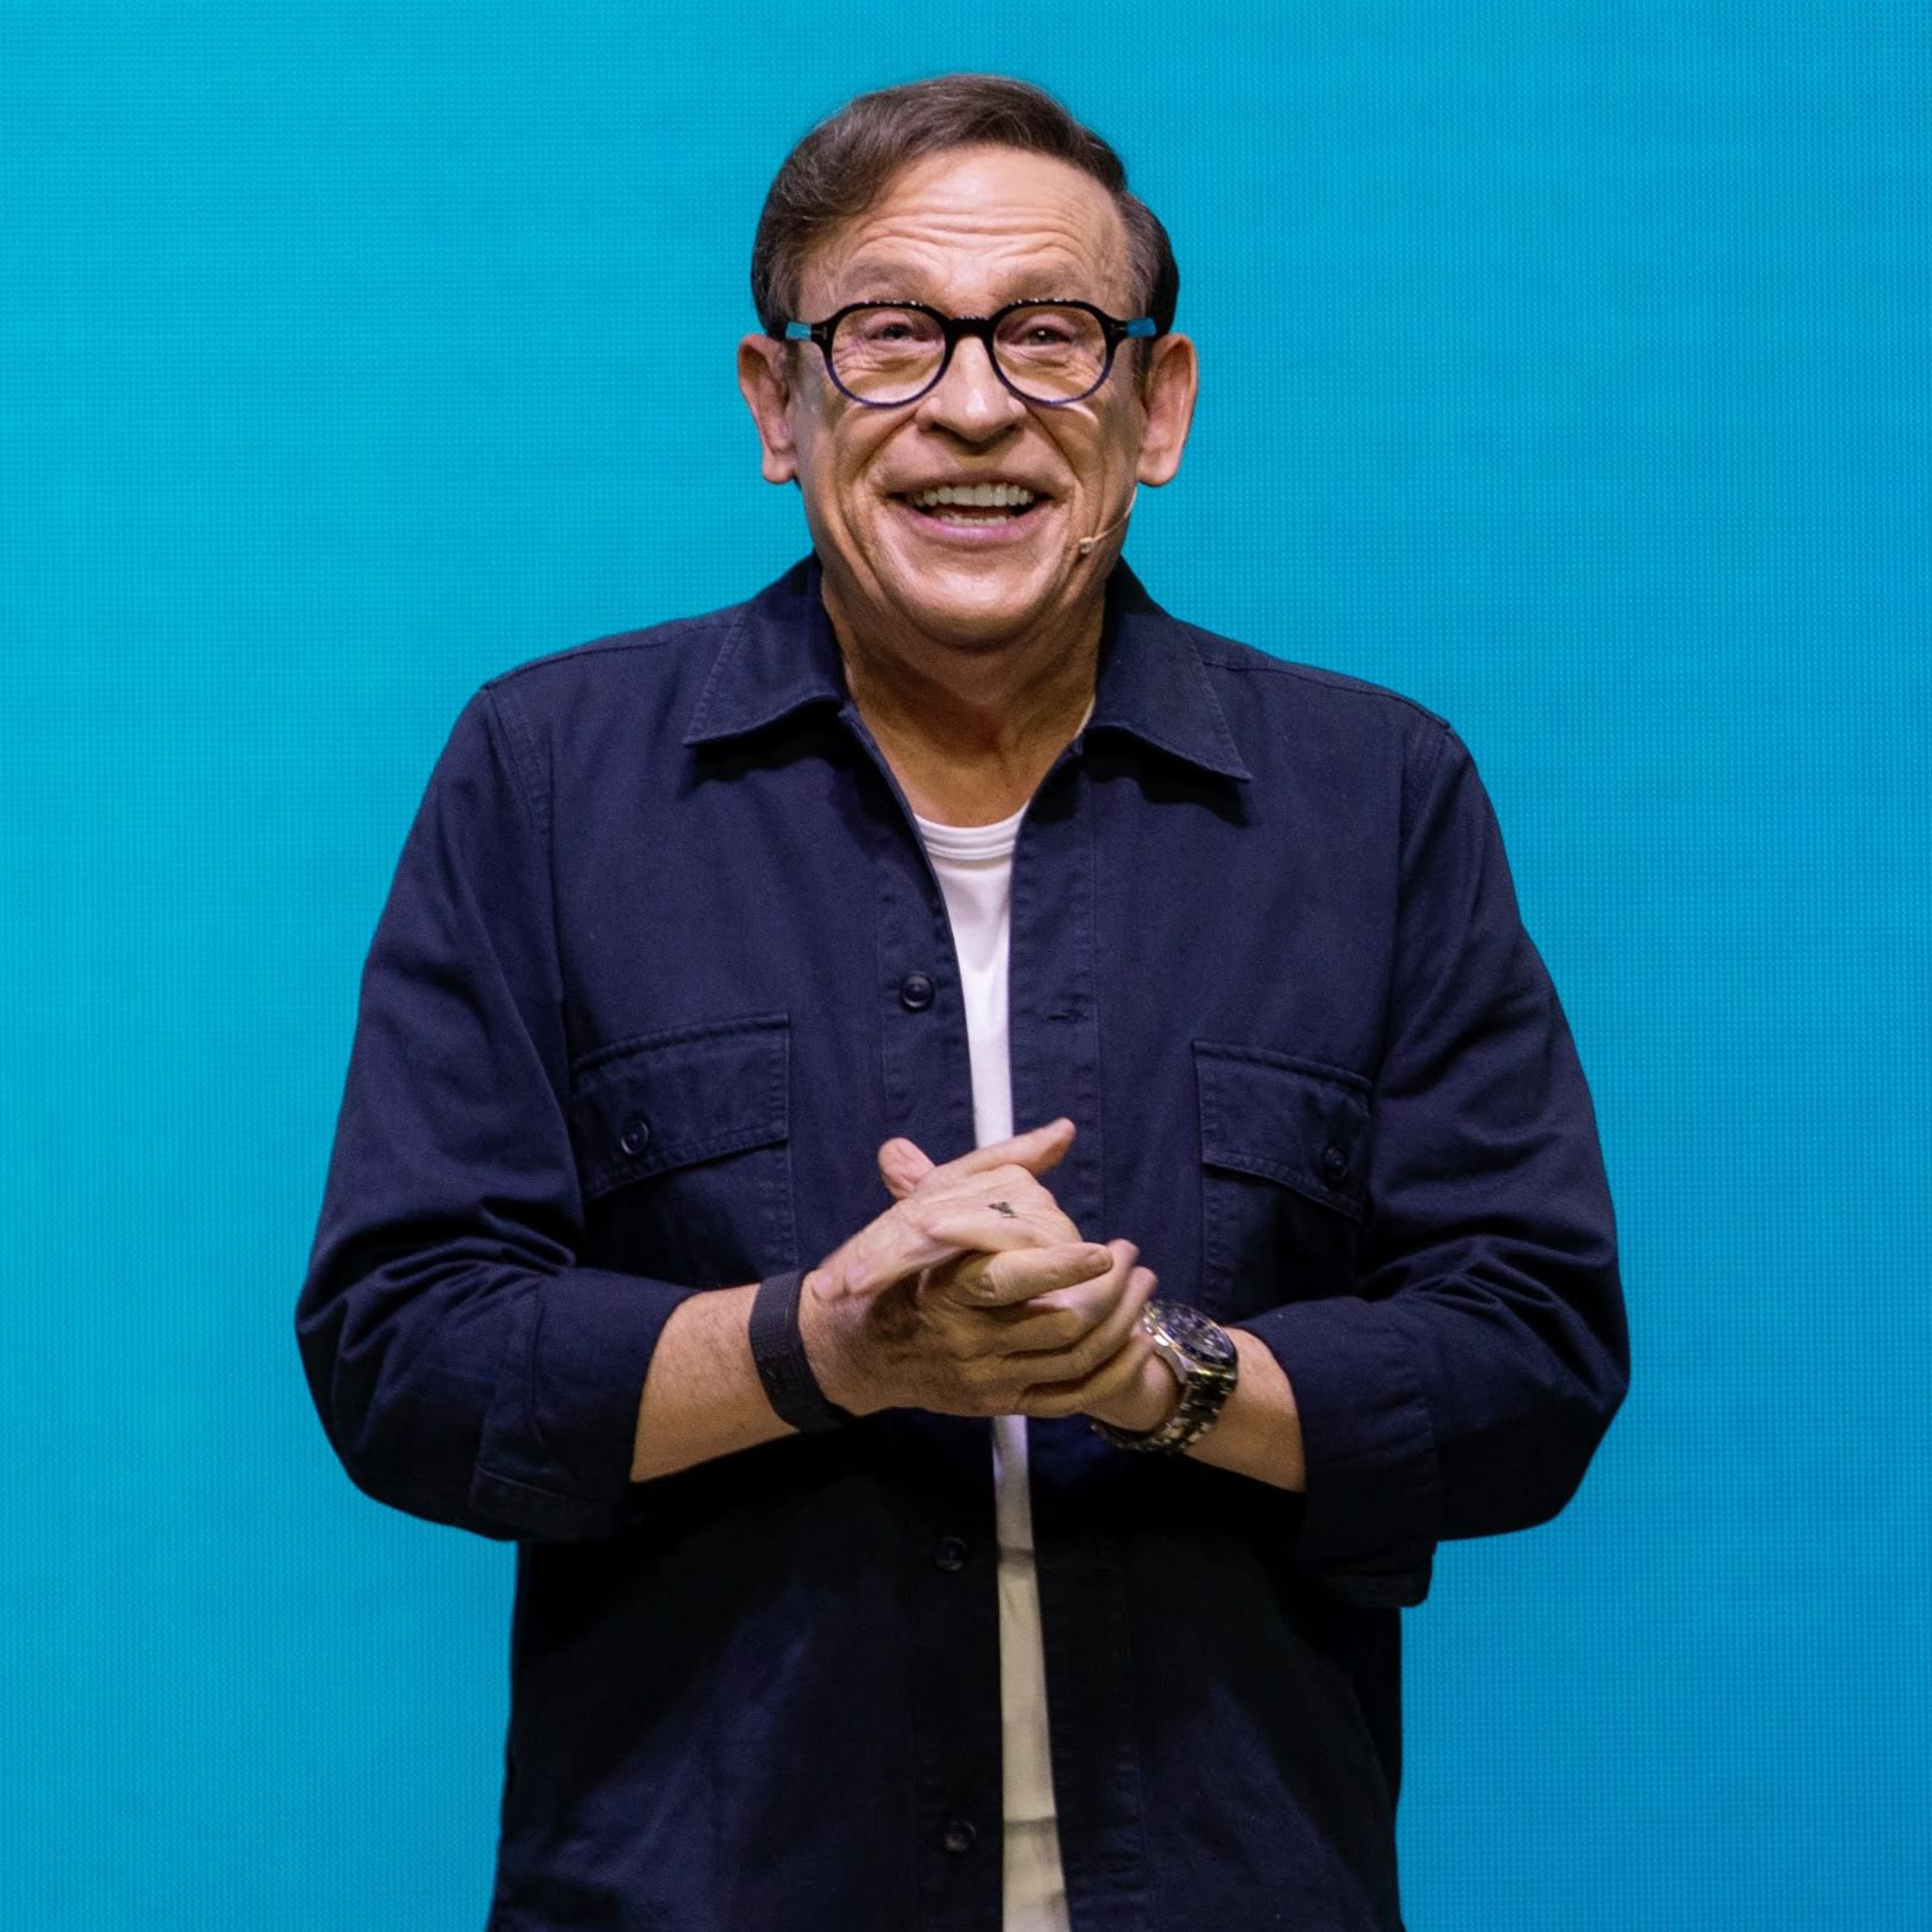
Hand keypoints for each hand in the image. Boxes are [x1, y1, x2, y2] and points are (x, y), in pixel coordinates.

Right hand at [799, 1120, 1158, 1418]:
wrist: (850, 1350)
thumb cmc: (892, 1269)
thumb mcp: (927, 1208)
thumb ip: (997, 1169)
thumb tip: (1061, 1132)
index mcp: (945, 1288)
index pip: (1009, 1281)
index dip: (1061, 1268)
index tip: (1099, 1249)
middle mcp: (967, 1340)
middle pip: (1060, 1322)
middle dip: (1110, 1289)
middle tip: (1129, 1253)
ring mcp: (986, 1378)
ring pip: (1075, 1358)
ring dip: (1122, 1320)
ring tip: (1141, 1282)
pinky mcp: (1000, 1403)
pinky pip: (1072, 1396)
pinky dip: (1112, 1371)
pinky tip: (1137, 1340)